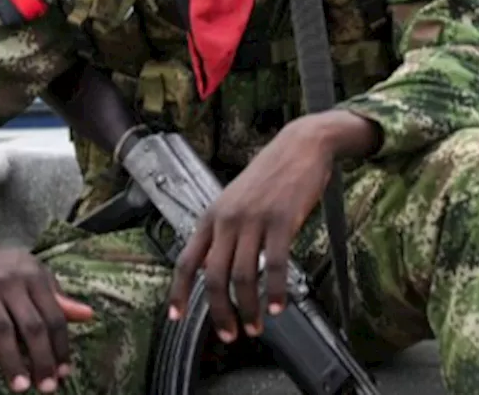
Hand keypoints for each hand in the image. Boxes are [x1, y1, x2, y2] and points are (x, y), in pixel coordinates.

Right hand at [0, 221, 93, 393]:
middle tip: (47, 387)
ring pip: (1, 328)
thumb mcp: (33, 274)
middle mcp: (12, 281)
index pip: (54, 315)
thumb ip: (57, 296)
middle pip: (31, 325)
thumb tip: (88, 315)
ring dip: (12, 360)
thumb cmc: (2, 266)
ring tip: (20, 386)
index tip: (64, 372)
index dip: (60, 345)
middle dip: (42, 358)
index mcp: (34, 276)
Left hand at [167, 110, 378, 343]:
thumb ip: (225, 229)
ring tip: (256, 326)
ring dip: (249, 308)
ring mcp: (255, 218)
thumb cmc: (272, 173)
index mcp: (212, 214)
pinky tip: (277, 307)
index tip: (176, 317)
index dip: (178, 292)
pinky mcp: (282, 220)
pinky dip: (275, 292)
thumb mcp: (237, 198)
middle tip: (230, 334)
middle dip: (220, 312)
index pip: (186, 260)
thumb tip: (215, 265)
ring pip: (243, 275)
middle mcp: (228, 218)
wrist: (302, 144)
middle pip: (214, 276)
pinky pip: (276, 265)